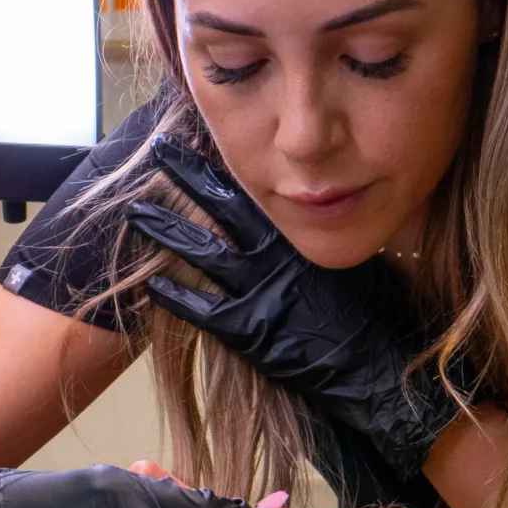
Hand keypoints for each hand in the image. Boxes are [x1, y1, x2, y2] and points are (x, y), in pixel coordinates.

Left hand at [126, 134, 459, 475]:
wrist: (372, 367)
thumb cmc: (371, 316)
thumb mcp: (351, 263)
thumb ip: (322, 240)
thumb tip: (315, 216)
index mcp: (300, 236)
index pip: (255, 190)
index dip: (224, 165)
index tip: (201, 140)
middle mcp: (273, 257)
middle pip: (221, 206)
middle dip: (187, 175)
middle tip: (158, 149)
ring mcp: (257, 293)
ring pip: (201, 251)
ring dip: (165, 229)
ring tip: (135, 209)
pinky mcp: (246, 331)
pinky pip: (200, 309)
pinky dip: (174, 297)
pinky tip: (148, 286)